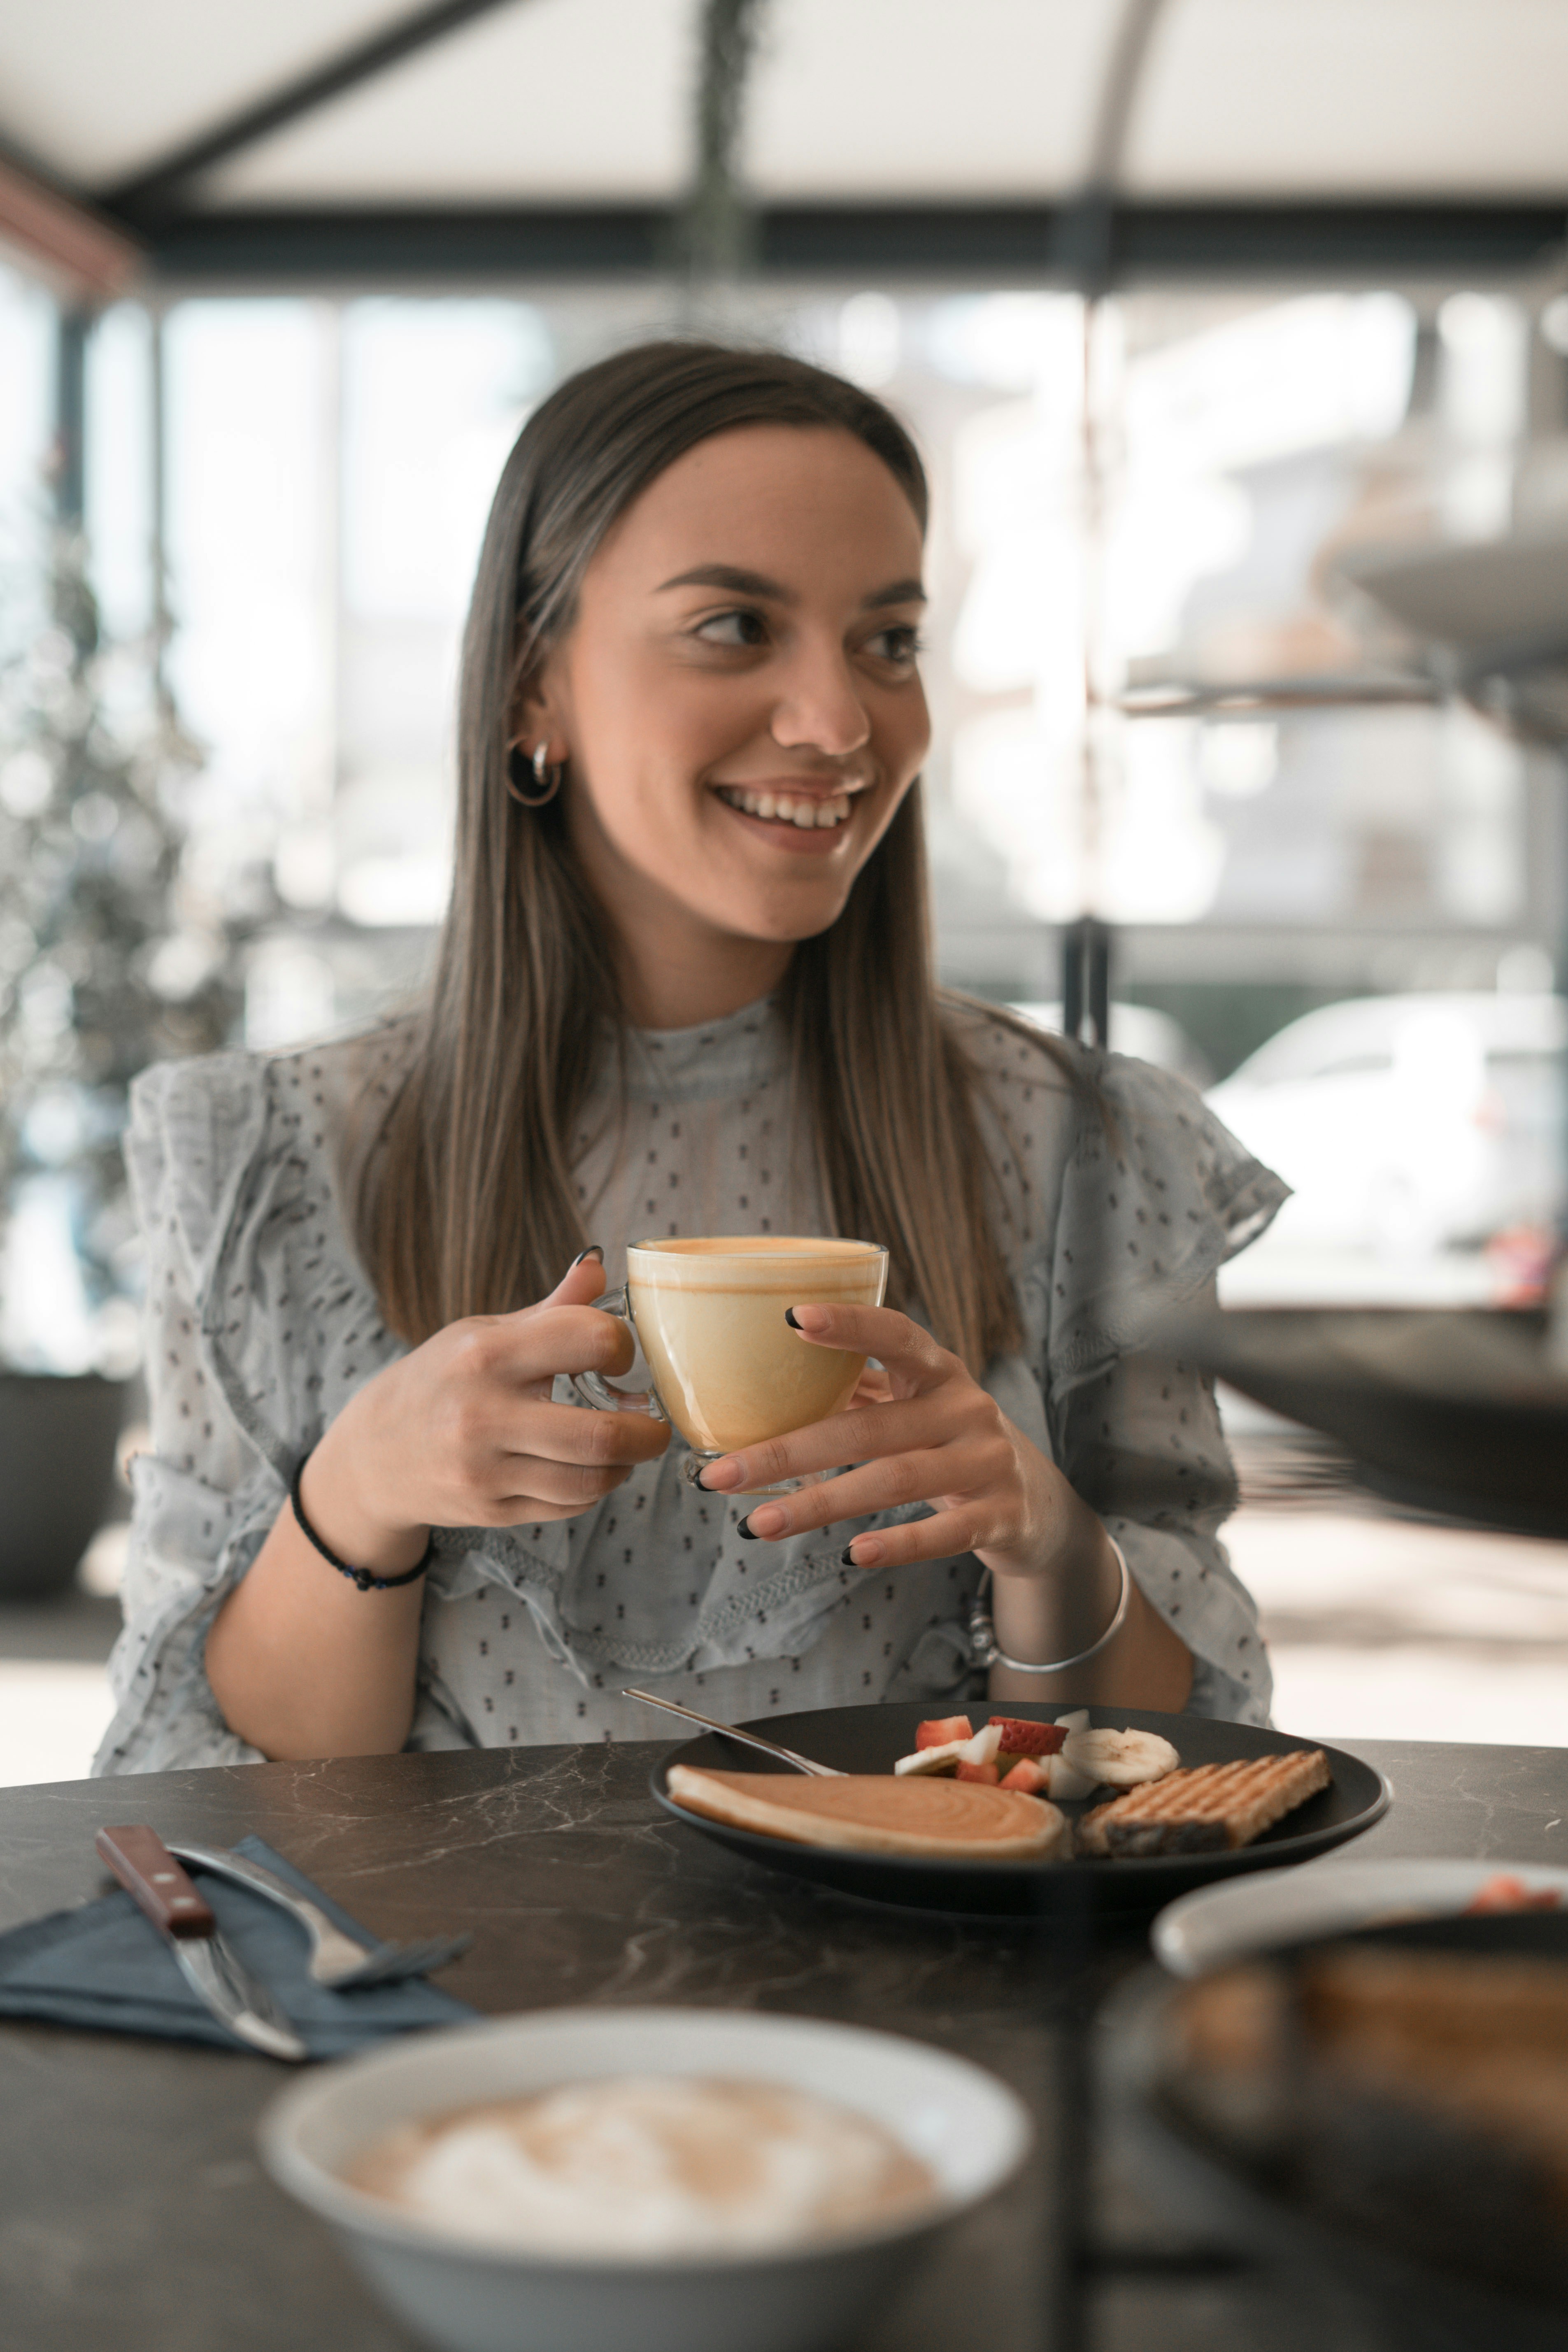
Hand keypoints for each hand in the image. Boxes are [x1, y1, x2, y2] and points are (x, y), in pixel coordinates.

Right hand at [303, 1254, 668, 1569]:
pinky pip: (568, 1507)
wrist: (373, 1455)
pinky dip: (593, 1489)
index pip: (588, 1339)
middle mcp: (481, 1415)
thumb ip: (551, 1308)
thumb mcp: (483, 1333)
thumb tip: (600, 1266)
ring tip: (625, 1447)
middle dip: (648, 1432)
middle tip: (654, 1424)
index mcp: (485, 1354)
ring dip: (625, 1464)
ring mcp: (484, 1471)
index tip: (620, 1355)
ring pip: (590, 1480)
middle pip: (601, 1434)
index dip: (622, 1345)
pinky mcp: (490, 1512)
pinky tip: (588, 1469)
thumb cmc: (441, 1381)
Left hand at [695, 1302, 1101, 1585]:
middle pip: (871, 1427)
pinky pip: (944, 1533)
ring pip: (896, 1479)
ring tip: (758, 1523)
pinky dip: (898, 1544)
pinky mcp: (1001, 1516)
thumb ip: (856, 1393)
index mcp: (939, 1372)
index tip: (791, 1318)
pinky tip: (852, 1554)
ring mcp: (986, 1462)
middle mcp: (966, 1409)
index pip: (897, 1335)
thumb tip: (755, 1384)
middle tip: (719, 1473)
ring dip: (821, 1503)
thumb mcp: (914, 1409)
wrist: (1038, 1509)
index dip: (850, 1325)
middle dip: (789, 1451)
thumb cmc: (948, 1447)